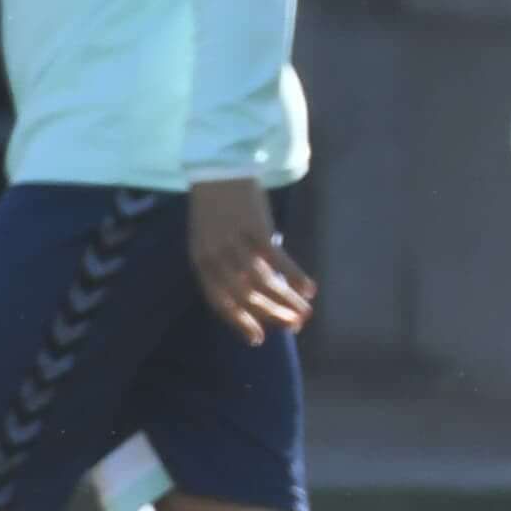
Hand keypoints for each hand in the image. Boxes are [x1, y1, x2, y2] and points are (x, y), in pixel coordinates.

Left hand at [186, 178, 314, 346]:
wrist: (218, 170)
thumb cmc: (215, 207)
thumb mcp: (209, 239)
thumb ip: (225, 264)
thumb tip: (253, 291)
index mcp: (200, 261)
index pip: (220, 302)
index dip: (240, 322)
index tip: (259, 340)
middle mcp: (215, 256)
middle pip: (244, 296)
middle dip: (271, 315)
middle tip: (294, 327)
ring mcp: (235, 243)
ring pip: (263, 282)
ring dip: (286, 300)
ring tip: (305, 312)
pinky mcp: (256, 229)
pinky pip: (278, 260)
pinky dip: (295, 275)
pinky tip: (309, 287)